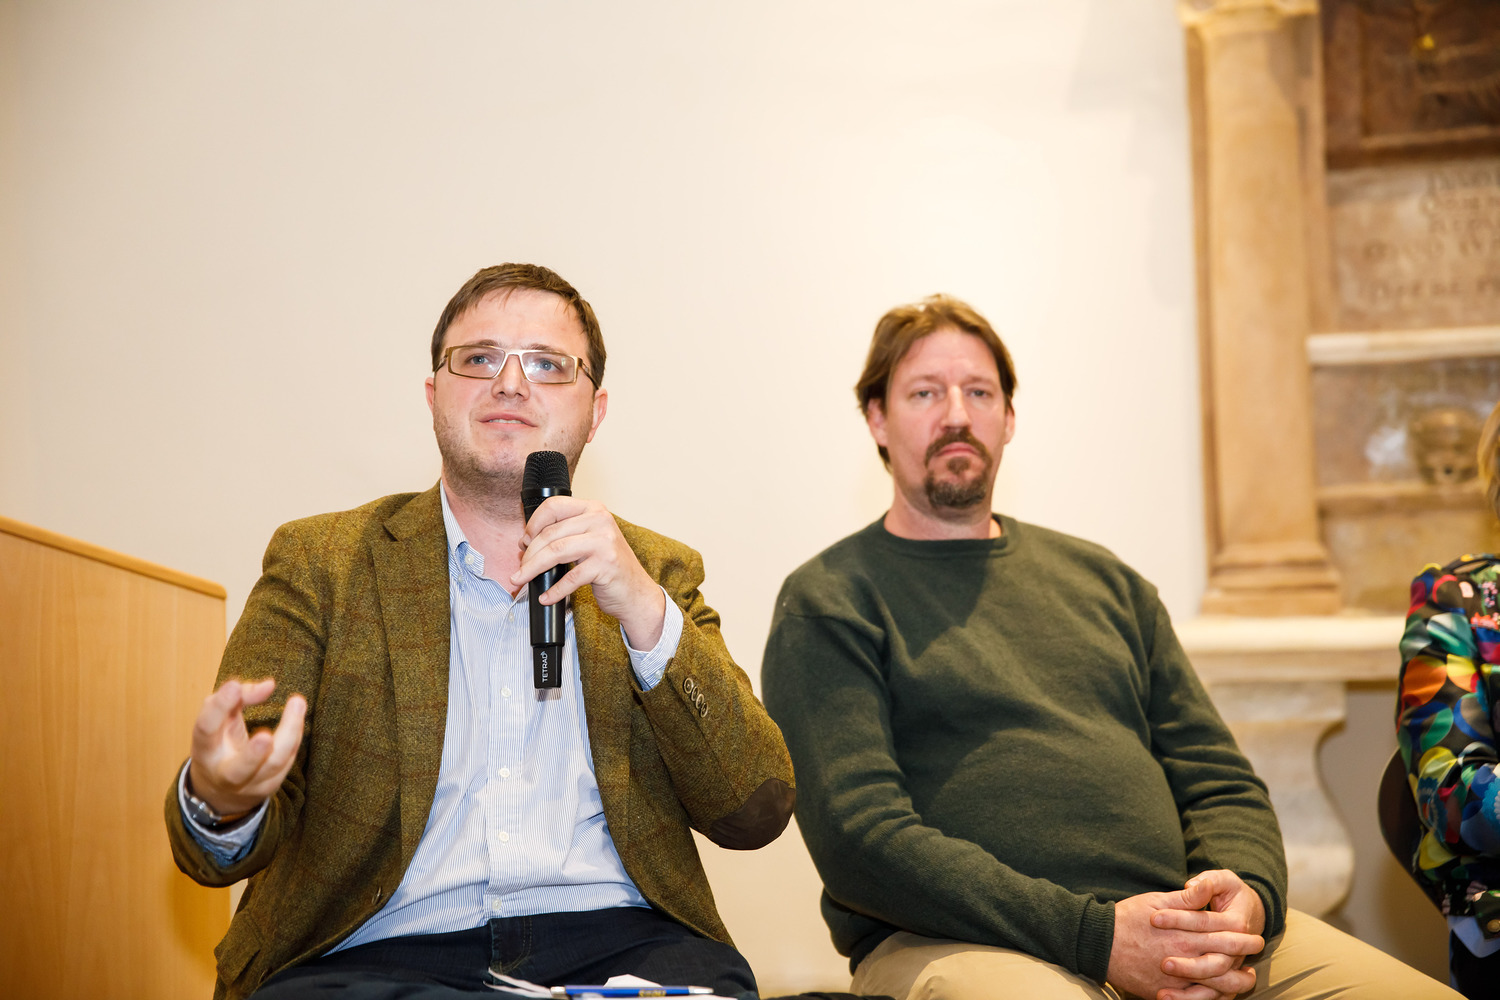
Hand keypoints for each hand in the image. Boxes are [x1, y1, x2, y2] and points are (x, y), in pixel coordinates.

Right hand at [188, 678, 305, 815]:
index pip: (206, 729)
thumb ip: (239, 696)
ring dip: (289, 733)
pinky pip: (286, 762)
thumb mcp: (219, 718)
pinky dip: (294, 738)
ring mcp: (248, 784)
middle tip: (265, 736)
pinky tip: (297, 719)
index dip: (218, 708)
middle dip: (253, 755)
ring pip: (273, 764)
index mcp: (205, 750)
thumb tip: (269, 685)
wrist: (220, 789)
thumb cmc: (219, 743)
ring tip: (297, 703)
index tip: (234, 687)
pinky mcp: (268, 787)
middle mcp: (223, 772)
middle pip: (239, 769)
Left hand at [512, 495, 666, 649]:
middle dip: (529, 554)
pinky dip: (554, 590)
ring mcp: (604, 542)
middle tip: (519, 569)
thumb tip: (526, 541)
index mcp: (593, 509)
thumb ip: (564, 534)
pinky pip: (570, 578)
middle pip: (550, 533)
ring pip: (555, 552)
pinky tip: (546, 597)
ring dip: (532, 569)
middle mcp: (600, 520)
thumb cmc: (609, 568)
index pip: (553, 506)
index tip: (524, 542)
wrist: (636, 593)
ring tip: (521, 580)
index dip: (533, 524)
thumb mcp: (589, 541)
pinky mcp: (605, 565)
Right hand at [1107, 886, 1263, 999]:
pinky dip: (1212, 997)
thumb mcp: (1155, 900)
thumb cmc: (1127, 918)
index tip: (1254, 932)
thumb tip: (1203, 888)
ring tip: (1246, 979)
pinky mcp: (1166, 992)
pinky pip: (1195, 999)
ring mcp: (1175, 979)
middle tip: (1256, 951)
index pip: (1221, 934)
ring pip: (1215, 987)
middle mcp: (1183, 957)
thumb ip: (1184, 899)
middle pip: (1224, 961)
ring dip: (1235, 983)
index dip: (1241, 934)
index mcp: (1183, 933)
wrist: (1099, 943)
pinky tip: (1220, 992)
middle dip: (1244, 956)